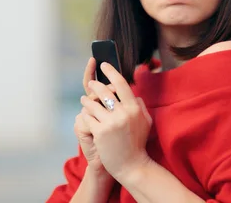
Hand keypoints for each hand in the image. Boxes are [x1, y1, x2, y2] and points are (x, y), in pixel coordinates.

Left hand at [80, 62, 152, 182]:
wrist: (132, 166)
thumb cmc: (138, 143)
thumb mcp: (145, 122)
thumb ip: (140, 105)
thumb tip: (132, 93)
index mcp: (135, 108)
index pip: (121, 83)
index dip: (111, 71)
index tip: (104, 64)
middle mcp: (123, 113)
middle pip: (104, 91)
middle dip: (94, 85)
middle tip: (91, 84)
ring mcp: (111, 123)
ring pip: (93, 104)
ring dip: (86, 100)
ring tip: (85, 100)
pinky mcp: (100, 132)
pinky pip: (88, 117)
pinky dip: (86, 115)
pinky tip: (86, 115)